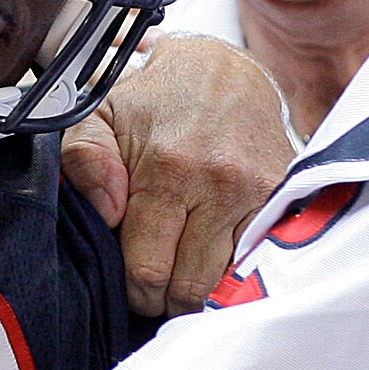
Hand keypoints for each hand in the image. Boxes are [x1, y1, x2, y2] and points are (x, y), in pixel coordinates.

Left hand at [60, 36, 289, 315]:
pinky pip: (258, 258)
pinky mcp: (284, 195)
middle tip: (153, 286)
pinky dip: (235, 271)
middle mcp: (218, 183)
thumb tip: (106, 214)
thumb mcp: (98, 114)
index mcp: (167, 168)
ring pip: (225, 283)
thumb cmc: (152, 101)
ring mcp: (258, 192)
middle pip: (189, 287)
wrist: (225, 71)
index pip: (147, 270)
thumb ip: (84, 160)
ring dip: (200, 289)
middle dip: (164, 298)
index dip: (133, 289)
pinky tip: (215, 260)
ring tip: (181, 271)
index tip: (128, 282)